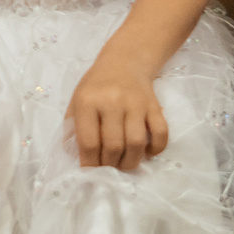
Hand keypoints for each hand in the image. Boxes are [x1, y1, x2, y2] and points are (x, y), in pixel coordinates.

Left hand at [68, 54, 170, 171]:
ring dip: (130, 161)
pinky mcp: (154, 106)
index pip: (88, 142)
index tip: (90, 171)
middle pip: (113, 146)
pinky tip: (146, 152)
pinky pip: (161, 133)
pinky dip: (156, 149)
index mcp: (88, 101)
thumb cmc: (96, 85)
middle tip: (108, 168)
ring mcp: (136, 104)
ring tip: (124, 163)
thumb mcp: (76, 101)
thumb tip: (75, 158)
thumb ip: (73, 128)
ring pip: (136, 143)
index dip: (89, 163)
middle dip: (109, 165)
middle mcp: (112, 102)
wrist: (124, 61)